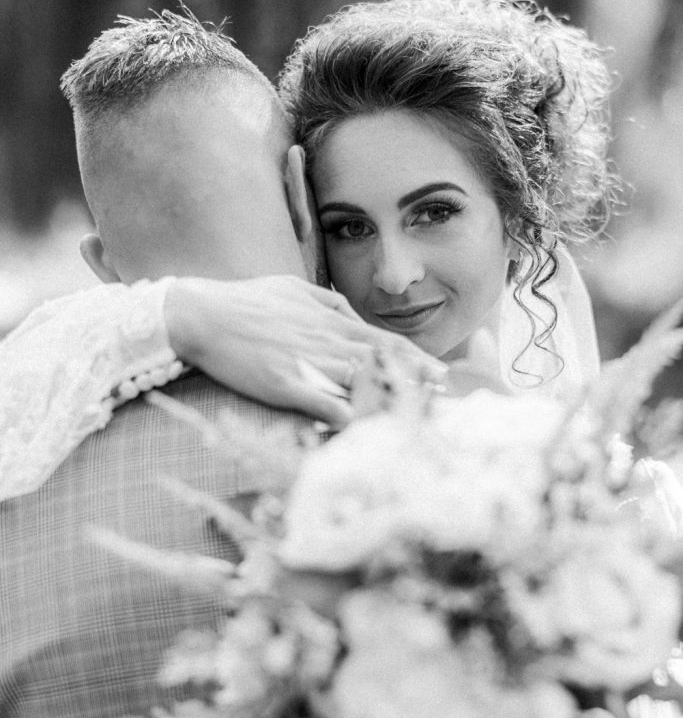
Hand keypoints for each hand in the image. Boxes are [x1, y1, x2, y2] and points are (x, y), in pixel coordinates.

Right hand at [165, 276, 445, 427]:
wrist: (201, 313)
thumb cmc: (247, 300)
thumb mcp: (295, 289)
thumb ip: (328, 302)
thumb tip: (352, 314)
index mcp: (329, 321)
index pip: (382, 341)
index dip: (415, 358)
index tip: (440, 371)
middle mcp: (324, 341)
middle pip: (381, 362)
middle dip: (416, 378)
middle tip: (445, 394)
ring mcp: (304, 362)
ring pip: (358, 382)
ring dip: (391, 398)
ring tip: (420, 412)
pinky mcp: (281, 382)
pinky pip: (319, 400)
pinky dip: (342, 413)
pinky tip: (365, 427)